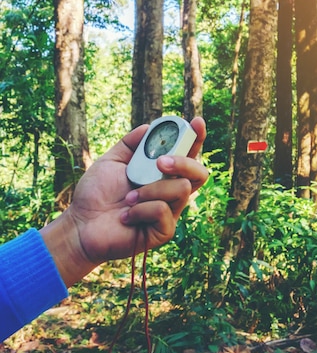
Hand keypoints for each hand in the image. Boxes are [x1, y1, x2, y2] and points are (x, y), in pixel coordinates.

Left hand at [40, 117, 208, 286]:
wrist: (81, 225)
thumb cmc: (96, 195)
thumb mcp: (112, 162)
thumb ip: (130, 145)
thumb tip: (149, 128)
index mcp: (163, 174)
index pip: (189, 155)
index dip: (197, 138)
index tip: (196, 122)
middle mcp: (171, 192)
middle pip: (200, 173)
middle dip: (183, 162)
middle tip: (161, 162)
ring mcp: (170, 212)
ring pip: (180, 189)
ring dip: (150, 190)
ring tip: (127, 199)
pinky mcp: (164, 231)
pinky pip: (163, 211)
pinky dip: (140, 209)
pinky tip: (126, 217)